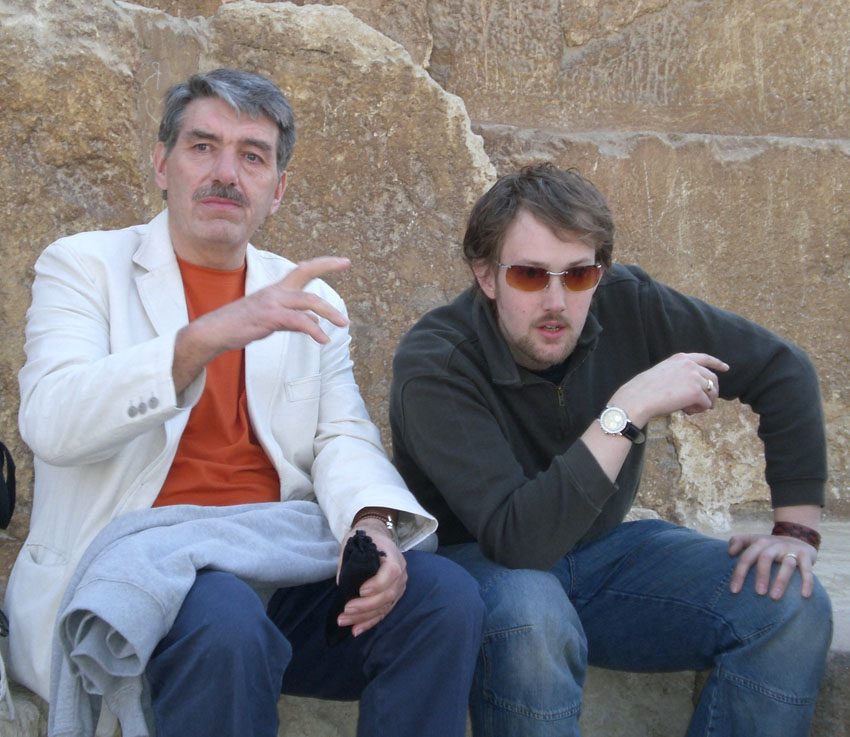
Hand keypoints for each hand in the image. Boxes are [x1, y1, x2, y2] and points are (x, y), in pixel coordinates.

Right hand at [173, 257, 350, 392]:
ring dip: (328, 312)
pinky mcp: (268, 318)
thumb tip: (313, 322)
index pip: (302, 269)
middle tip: (347, 263)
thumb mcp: (271, 320)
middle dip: (327, 268)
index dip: (323, 263)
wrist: (212, 331)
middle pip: (306, 275)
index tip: (343, 261)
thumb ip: (292, 319)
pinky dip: (313, 330)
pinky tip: (322, 339)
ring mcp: (271, 303)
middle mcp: (275, 291)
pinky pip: (297, 321)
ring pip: (307, 300)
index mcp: (276, 290)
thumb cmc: (240, 325)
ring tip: (343, 323)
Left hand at [335, 519, 407, 636]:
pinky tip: (356, 630)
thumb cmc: (365, 539)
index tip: (360, 591)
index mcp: (392, 556)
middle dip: (365, 606)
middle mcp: (400, 574)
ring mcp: (399, 587)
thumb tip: (343, 586)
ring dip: (363, 617)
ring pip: (384, 607)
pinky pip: (383, 612)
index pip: (391, 572)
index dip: (377, 584)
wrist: (377, 536)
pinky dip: (369, 622)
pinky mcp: (393, 597)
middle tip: (346, 610)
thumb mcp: (355, 543)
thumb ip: (350, 564)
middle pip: (387, 595)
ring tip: (343, 621)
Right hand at [610, 352, 728, 425]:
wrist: (638, 398)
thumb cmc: (645, 390)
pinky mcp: (696, 392)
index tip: (726, 368)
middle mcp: (690, 365)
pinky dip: (699, 410)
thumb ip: (680, 375)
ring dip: (705, 403)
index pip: (705, 358)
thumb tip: (697, 389)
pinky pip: (707, 404)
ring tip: (691, 410)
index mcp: (681, 358)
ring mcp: (695, 378)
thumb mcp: (663, 374)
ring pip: (712, 392)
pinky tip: (687, 412)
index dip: (717, 363)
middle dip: (713, 392)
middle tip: (707, 404)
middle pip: (713, 378)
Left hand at [728, 533, 817, 599]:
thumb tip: (730, 552)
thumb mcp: (753, 539)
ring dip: (781, 581)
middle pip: (765, 559)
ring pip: (787, 564)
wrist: (797, 535)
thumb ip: (738, 542)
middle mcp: (774, 545)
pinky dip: (807, 582)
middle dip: (761, 576)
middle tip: (758, 593)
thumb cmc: (769, 545)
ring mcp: (791, 550)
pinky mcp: (806, 556)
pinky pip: (807, 569)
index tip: (734, 591)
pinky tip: (804, 595)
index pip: (747, 558)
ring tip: (775, 597)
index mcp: (760, 543)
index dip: (739, 573)